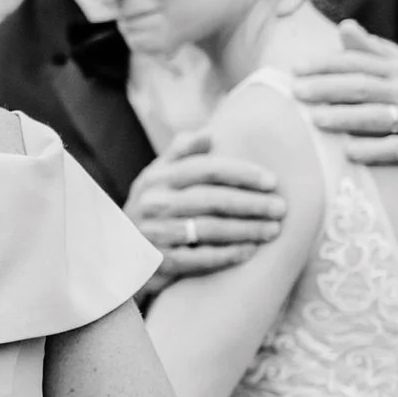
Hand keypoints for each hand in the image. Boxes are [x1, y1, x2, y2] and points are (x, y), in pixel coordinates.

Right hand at [126, 129, 285, 288]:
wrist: (116, 252)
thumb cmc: (148, 208)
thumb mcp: (154, 177)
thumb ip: (180, 154)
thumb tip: (209, 134)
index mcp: (157, 177)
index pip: (206, 169)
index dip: (242, 173)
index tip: (272, 181)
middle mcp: (154, 203)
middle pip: (212, 200)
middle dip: (252, 203)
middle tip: (281, 208)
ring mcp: (156, 233)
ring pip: (210, 229)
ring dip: (246, 229)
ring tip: (273, 230)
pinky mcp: (159, 261)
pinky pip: (200, 258)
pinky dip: (228, 255)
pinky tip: (250, 251)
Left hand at [293, 22, 397, 183]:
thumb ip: (372, 52)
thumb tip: (344, 25)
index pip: (360, 63)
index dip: (327, 65)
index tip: (295, 70)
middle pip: (365, 87)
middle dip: (329, 88)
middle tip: (296, 93)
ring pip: (380, 116)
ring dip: (346, 117)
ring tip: (315, 120)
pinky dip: (374, 150)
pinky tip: (348, 152)